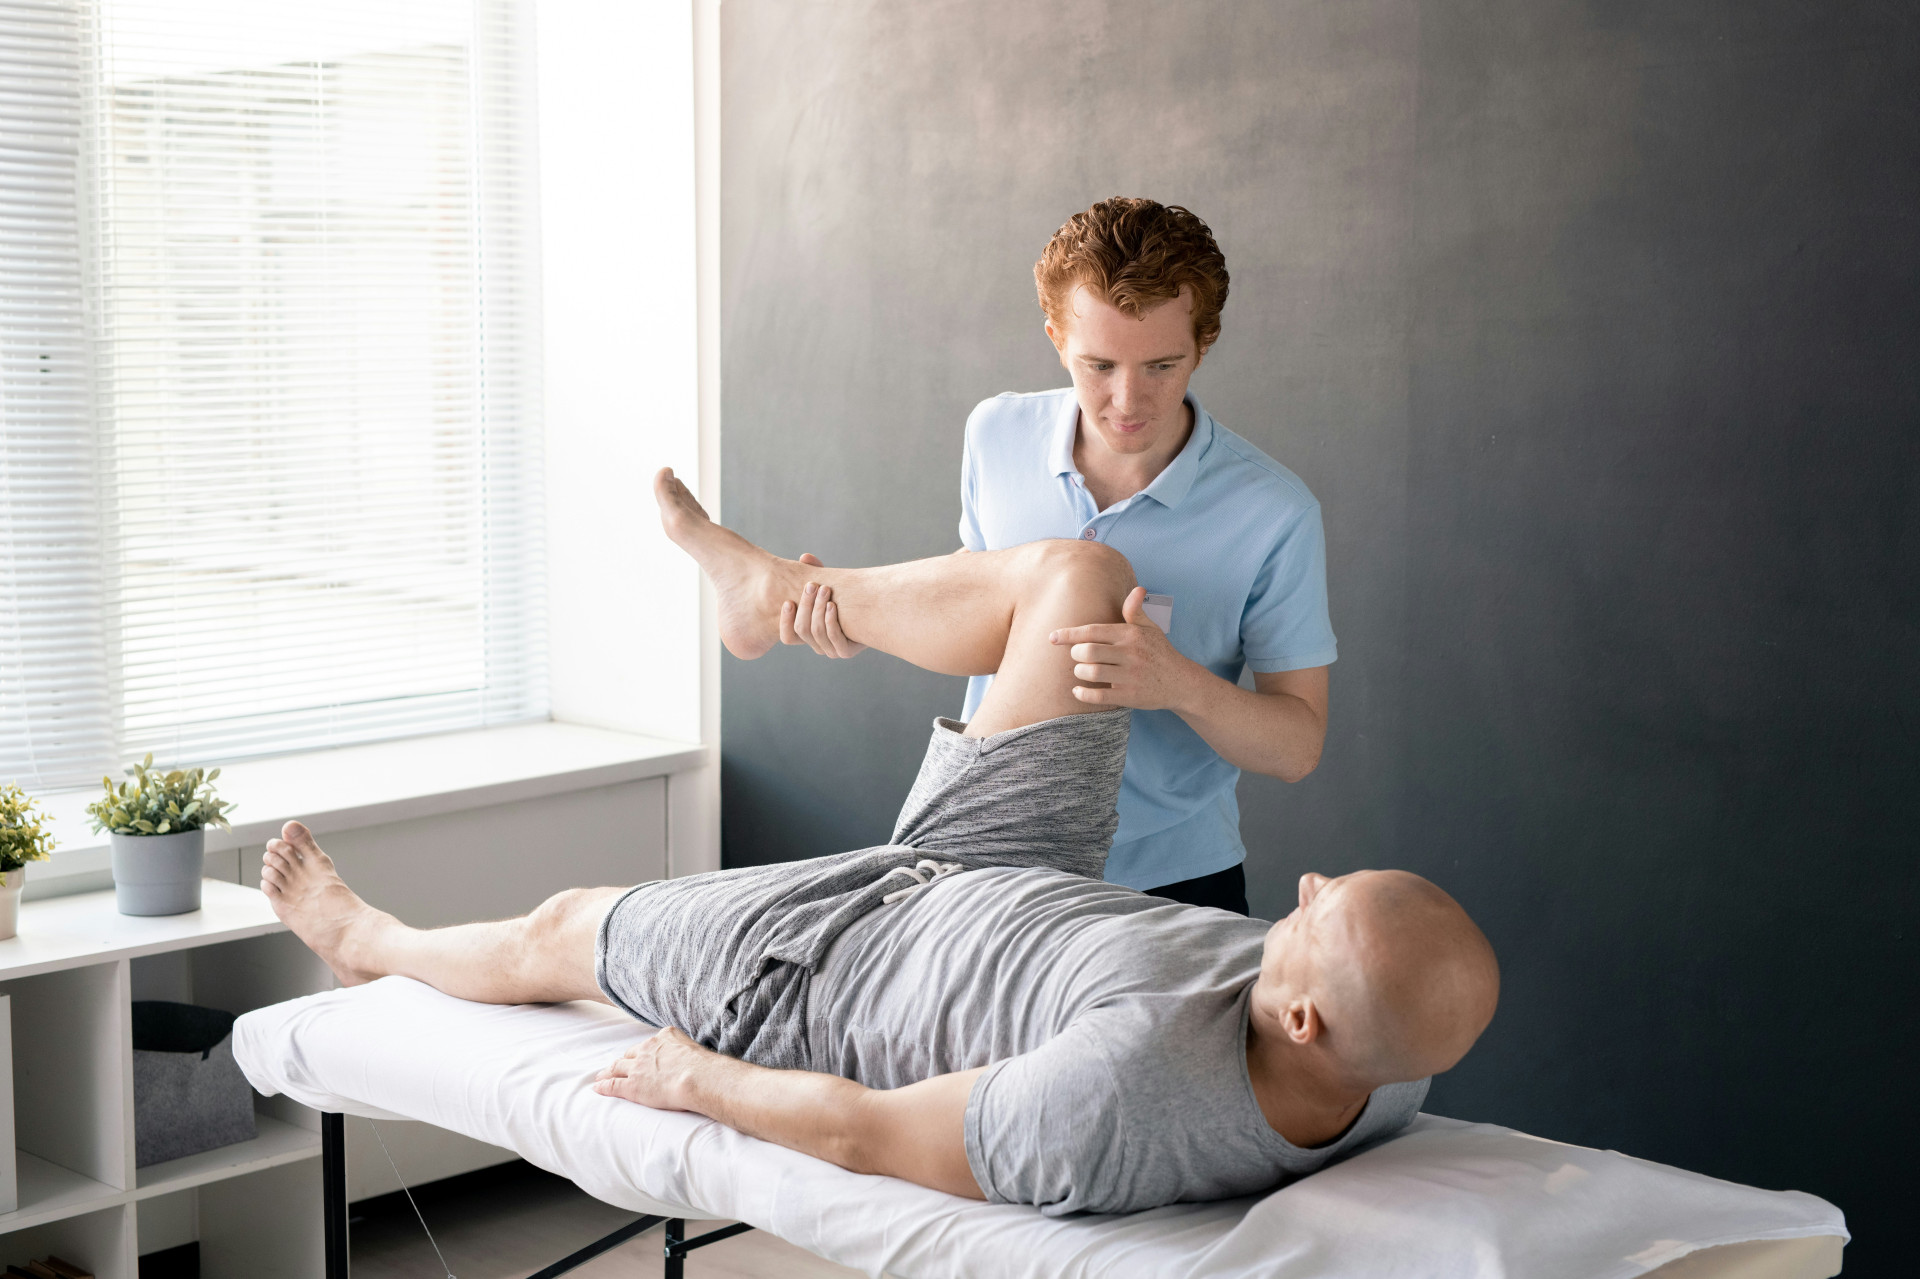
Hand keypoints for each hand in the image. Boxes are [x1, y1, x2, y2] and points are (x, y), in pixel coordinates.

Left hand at [592, 1027, 715, 1110]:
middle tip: (614, 1066)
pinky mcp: (632, 1086)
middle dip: (622, 1060)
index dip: (641, 1052)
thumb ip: (690, 1052)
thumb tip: (698, 1061)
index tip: (638, 1056)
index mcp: (664, 1037)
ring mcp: (638, 1068)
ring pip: (617, 1067)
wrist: (697, 1077)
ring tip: (601, 1076)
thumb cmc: (704, 1067)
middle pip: (630, 1054)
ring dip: (608, 1072)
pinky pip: (613, 1084)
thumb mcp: (697, 1050)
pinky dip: (604, 1086)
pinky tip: (598, 1088)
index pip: (648, 1045)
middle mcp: (648, 1049)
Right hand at [780, 553, 866, 657]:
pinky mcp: (846, 652)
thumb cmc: (846, 597)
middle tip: (812, 585)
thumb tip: (805, 557)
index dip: (785, 621)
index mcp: (809, 635)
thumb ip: (816, 571)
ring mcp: (831, 650)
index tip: (788, 601)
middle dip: (805, 605)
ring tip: (825, 589)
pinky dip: (830, 620)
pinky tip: (833, 605)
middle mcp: (817, 645)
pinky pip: (833, 637)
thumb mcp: (828, 584)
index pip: (788, 637)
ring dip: (818, 609)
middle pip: (801, 629)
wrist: (876, 611)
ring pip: (816, 631)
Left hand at [1051, 587, 1197, 711]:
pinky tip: (1078, 691)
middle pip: (1088, 652)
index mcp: (1131, 634)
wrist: (1182, 682)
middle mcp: (1131, 654)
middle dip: (1076, 654)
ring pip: (1092, 672)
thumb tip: (1138, 589)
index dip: (1069, 634)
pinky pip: (1099, 696)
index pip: (1093, 631)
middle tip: (1077, 656)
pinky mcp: (1130, 696)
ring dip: (1079, 672)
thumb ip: (1136, 611)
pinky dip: (1083, 694)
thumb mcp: (1151, 629)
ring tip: (1082, 671)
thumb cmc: (1160, 653)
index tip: (1052, 637)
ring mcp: (1130, 676)